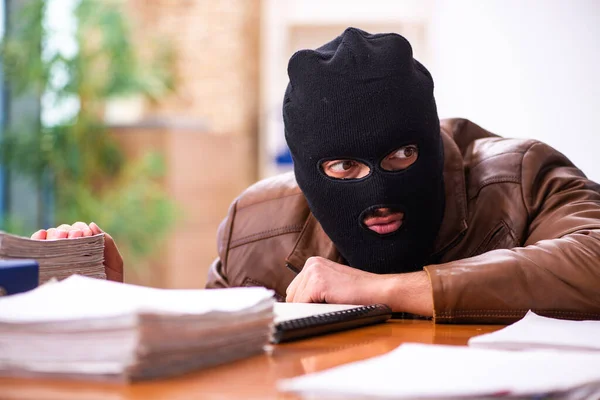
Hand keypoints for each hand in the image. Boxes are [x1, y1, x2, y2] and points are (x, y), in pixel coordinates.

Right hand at [31, 222, 123, 282]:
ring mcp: (55, 257)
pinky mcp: (42, 266)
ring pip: (50, 237)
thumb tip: (92, 224)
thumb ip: (108, 243)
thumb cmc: (107, 286)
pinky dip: (37, 238)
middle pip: (63, 231)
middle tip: (75, 236)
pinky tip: (43, 237)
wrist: (99, 306)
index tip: (84, 234)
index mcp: (84, 248)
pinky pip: (36, 247)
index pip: (78, 230)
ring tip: (62, 239)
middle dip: (68, 230)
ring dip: (55, 233)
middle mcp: (69, 250)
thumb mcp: (114, 264)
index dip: (80, 229)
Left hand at [285, 256, 432, 315]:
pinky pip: (303, 304)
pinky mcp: (318, 283)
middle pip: (292, 295)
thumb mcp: (332, 285)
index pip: (294, 289)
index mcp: (313, 263)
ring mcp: (313, 272)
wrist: (380, 291)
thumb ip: (315, 289)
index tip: (313, 310)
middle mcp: (311, 264)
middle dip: (304, 306)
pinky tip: (329, 308)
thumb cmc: (360, 293)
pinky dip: (312, 311)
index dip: (302, 303)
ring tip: (330, 307)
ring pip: (296, 301)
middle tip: (324, 310)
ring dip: (310, 309)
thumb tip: (295, 304)